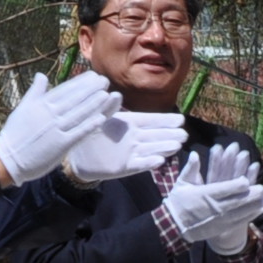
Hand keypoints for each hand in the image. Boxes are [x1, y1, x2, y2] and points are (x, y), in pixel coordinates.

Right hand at [0, 69, 116, 185]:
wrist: (8, 159)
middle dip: (91, 89)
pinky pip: (78, 133)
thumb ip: (35, 91)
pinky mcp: (60, 145)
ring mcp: (55, 129)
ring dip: (94, 104)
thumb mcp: (23, 107)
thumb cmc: (15, 133)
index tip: (93, 76)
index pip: (64, 90)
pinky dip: (90, 125)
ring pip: (79, 114)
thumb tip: (41, 75)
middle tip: (104, 81)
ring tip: (106, 95)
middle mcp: (49, 114)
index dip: (80, 82)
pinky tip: (101, 118)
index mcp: (41, 104)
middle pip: (74, 99)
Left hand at [65, 107, 188, 182]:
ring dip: (164, 148)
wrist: (77, 154)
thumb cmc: (88, 132)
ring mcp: (131, 153)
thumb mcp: (97, 117)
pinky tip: (159, 160)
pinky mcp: (125, 167)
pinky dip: (148, 163)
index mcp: (130, 123)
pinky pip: (139, 165)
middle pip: (156, 136)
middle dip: (170, 135)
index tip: (181, 119)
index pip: (152, 120)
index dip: (166, 120)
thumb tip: (116, 94)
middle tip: (184, 134)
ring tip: (177, 146)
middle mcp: (135, 138)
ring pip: (152, 149)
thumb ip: (107, 108)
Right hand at [160, 173, 262, 250]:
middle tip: (262, 188)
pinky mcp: (222, 227)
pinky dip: (252, 215)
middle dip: (250, 195)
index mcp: (205, 194)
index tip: (246, 180)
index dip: (236, 185)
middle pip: (236, 201)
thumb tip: (194, 154)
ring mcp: (219, 219)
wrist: (174, 225)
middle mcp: (214, 207)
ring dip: (254, 205)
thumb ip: (190, 169)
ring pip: (241, 212)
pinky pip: (240, 221)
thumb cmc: (179, 202)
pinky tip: (261, 208)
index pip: (224, 189)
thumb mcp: (182, 183)